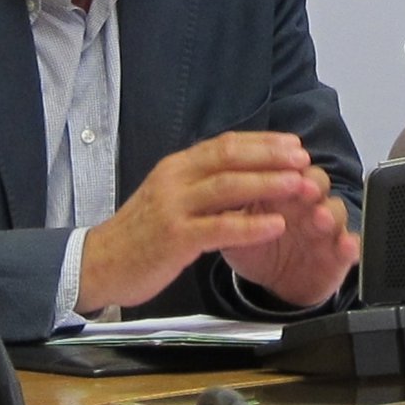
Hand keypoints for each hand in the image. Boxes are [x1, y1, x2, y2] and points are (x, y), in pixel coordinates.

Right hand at [77, 132, 346, 313]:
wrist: (100, 262)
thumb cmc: (140, 233)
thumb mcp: (169, 197)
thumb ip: (201, 184)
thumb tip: (243, 175)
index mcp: (176, 167)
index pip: (224, 144)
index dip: (261, 142)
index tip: (292, 143)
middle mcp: (175, 179)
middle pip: (228, 158)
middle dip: (270, 156)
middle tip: (304, 158)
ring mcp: (174, 207)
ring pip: (227, 187)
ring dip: (267, 183)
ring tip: (298, 184)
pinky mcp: (175, 238)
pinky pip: (219, 228)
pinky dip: (251, 226)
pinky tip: (276, 226)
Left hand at [221, 163, 360, 307]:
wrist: (271, 283)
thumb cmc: (256, 246)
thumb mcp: (234, 225)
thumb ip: (225, 206)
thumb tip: (207, 185)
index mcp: (278, 190)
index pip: (285, 167)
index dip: (283, 164)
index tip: (280, 164)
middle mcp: (305, 203)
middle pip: (317, 182)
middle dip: (311, 183)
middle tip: (303, 187)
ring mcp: (324, 228)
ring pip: (337, 211)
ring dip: (331, 212)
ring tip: (321, 217)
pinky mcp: (337, 256)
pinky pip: (349, 248)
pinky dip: (350, 246)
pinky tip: (346, 246)